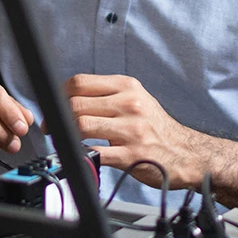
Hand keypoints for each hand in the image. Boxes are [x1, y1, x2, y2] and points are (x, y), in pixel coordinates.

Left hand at [66, 73, 213, 186]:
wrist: (185, 153)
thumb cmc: (154, 127)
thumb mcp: (135, 100)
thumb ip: (106, 95)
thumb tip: (68, 98)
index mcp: (127, 86)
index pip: (80, 82)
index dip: (59, 95)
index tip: (53, 107)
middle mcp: (130, 104)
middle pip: (76, 104)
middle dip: (57, 118)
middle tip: (52, 128)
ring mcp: (131, 129)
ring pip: (81, 126)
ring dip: (66, 135)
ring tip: (64, 141)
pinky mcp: (132, 154)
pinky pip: (95, 153)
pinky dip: (81, 155)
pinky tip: (80, 155)